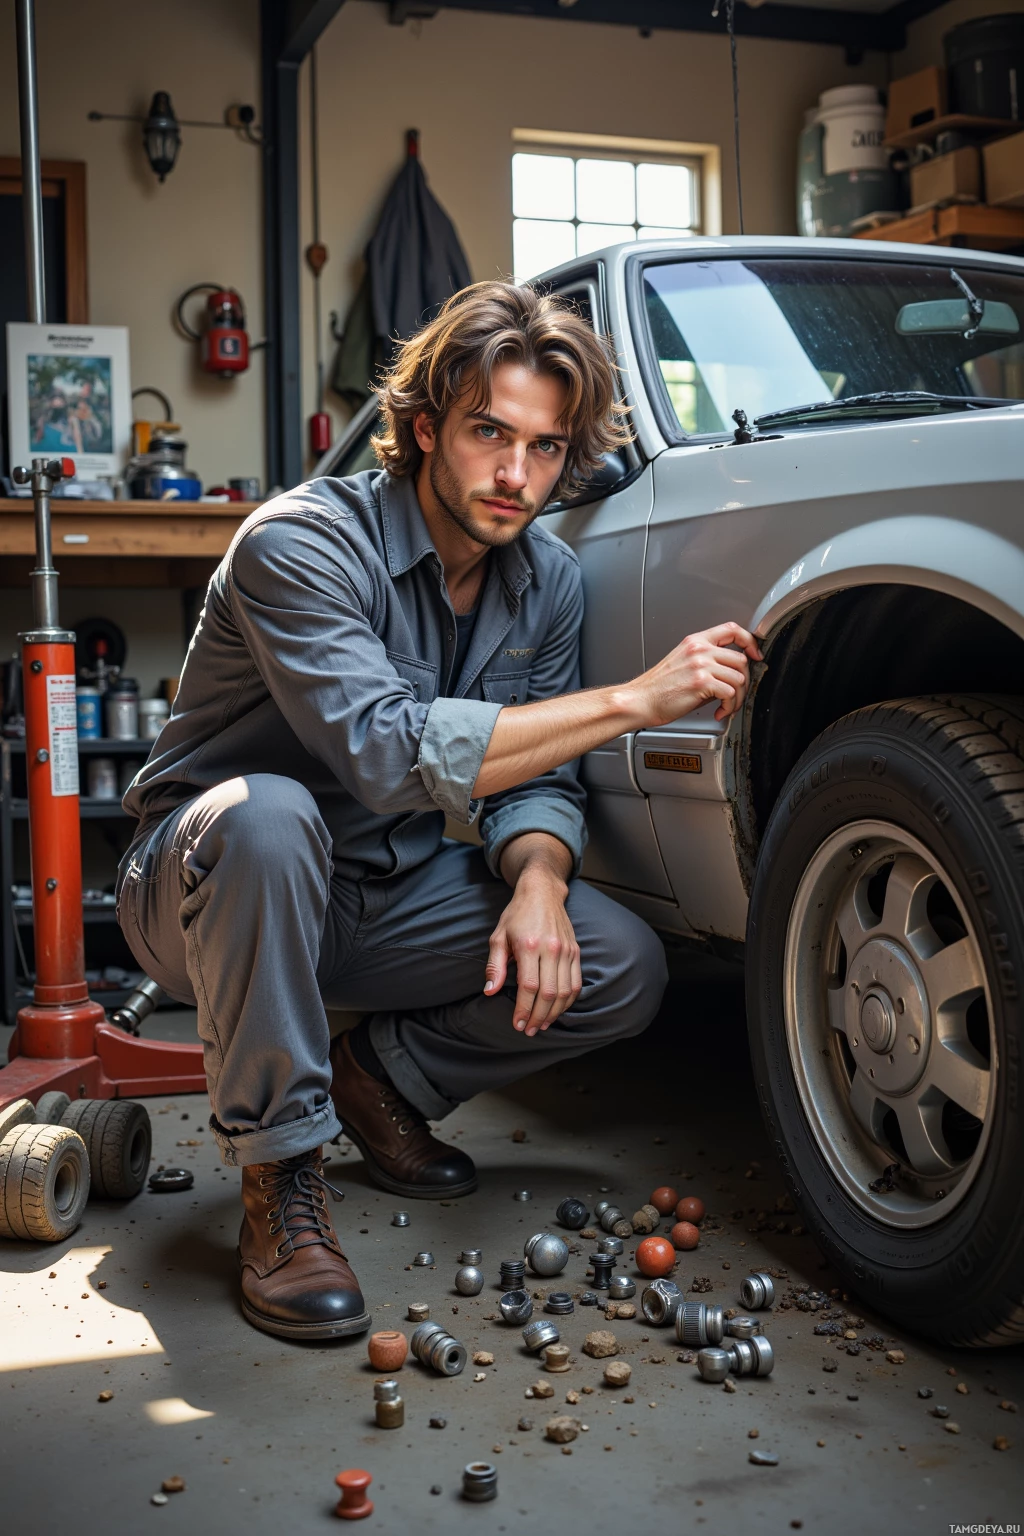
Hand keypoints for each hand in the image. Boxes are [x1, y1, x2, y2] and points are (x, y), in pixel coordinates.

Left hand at [484, 865, 581, 1036]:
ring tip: (542, 1025)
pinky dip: (568, 1001)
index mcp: (528, 946)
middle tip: (529, 1030)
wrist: (542, 892)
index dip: (524, 1010)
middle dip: (538, 1017)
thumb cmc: (517, 915)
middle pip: (548, 994)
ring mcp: (566, 951)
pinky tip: (558, 1010)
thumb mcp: (498, 937)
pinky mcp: (575, 952)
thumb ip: (495, 966)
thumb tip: (490, 991)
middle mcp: (550, 949)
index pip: (529, 987)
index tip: (518, 1024)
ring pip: (564, 992)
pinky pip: (576, 983)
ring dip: (554, 1013)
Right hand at [638, 621, 762, 725]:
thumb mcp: (682, 662)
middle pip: (741, 659)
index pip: (732, 629)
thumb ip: (707, 660)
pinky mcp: (701, 682)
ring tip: (726, 706)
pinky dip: (729, 706)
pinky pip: (730, 693)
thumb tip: (731, 672)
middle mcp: (699, 650)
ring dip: (737, 698)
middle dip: (744, 682)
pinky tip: (719, 711)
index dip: (750, 641)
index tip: (755, 654)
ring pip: (739, 678)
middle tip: (735, 695)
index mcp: (695, 641)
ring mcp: (701, 665)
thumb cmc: (659, 687)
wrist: (641, 700)